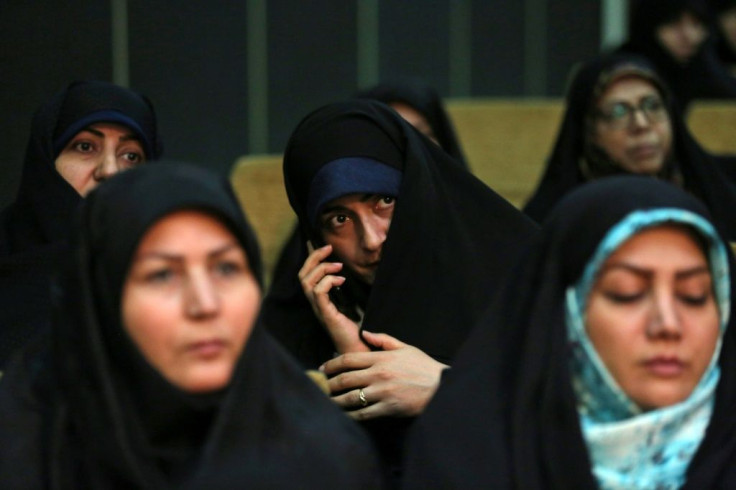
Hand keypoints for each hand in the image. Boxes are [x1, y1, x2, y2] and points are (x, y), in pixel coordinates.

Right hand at [298, 243, 368, 353]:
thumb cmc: (354, 328)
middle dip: (314, 258)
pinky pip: (318, 293)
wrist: (356, 348)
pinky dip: (328, 282)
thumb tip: (346, 272)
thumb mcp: (347, 303)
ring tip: (338, 267)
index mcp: (317, 300)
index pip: (305, 275)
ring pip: (307, 282)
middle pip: (302, 276)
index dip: (312, 259)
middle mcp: (314, 304)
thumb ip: (342, 289)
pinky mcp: (326, 314)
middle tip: (329, 249)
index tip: (327, 248)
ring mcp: (318, 309)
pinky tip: (341, 281)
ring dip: (323, 269)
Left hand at [320, 331, 447, 419]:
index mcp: (381, 358)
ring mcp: (383, 392)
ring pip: (351, 398)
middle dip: (329, 383)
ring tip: (327, 402)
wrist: (441, 387)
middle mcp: (379, 375)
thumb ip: (383, 340)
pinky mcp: (388, 408)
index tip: (323, 368)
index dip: (332, 364)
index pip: (349, 359)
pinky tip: (343, 416)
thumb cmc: (423, 367)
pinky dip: (351, 415)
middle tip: (320, 386)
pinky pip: (364, 413)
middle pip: (345, 379)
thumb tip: (364, 332)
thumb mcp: (405, 347)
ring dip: (335, 401)